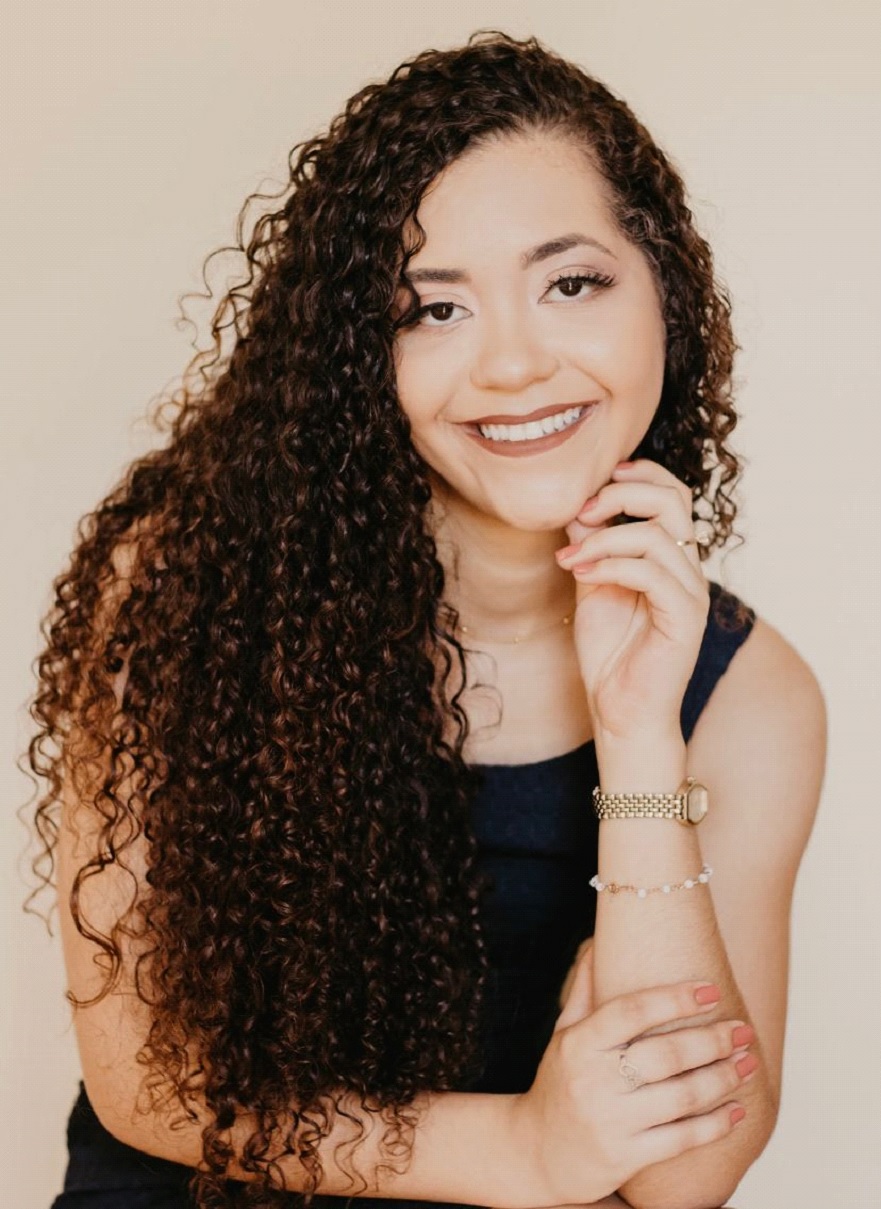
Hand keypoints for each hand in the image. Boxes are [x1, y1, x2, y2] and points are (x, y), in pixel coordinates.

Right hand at [507, 944, 752, 1206]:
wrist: (536, 1153)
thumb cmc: (559, 1082)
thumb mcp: (564, 1035)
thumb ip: (585, 991)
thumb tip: (597, 942)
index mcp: (580, 1044)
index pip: (630, 1012)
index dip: (674, 999)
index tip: (711, 990)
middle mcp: (594, 1080)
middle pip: (664, 1054)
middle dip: (711, 1040)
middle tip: (743, 1029)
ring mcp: (611, 1121)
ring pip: (680, 1097)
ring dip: (722, 1078)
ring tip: (749, 1063)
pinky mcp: (626, 1157)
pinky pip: (681, 1139)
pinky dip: (715, 1125)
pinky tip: (738, 1111)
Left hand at [555, 459, 710, 741]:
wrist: (621, 712)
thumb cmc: (610, 655)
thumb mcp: (593, 586)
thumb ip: (591, 546)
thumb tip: (575, 505)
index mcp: (671, 558)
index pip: (671, 493)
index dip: (636, 476)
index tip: (590, 487)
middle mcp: (688, 569)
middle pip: (674, 499)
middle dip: (622, 494)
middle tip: (583, 513)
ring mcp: (691, 592)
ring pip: (658, 535)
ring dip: (605, 537)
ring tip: (572, 557)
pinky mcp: (685, 618)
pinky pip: (653, 573)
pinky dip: (612, 565)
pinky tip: (582, 572)